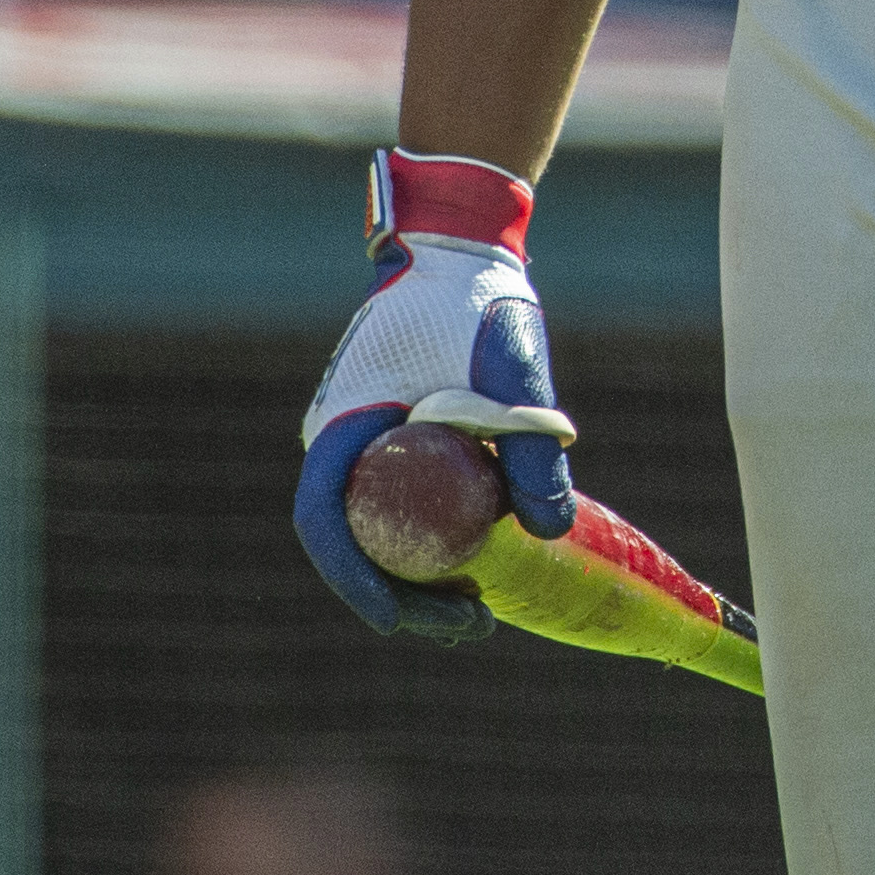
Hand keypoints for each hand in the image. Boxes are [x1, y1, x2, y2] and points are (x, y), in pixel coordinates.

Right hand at [295, 149, 578, 636]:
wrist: (463, 249)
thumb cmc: (478, 299)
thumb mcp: (514, 364)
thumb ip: (530, 442)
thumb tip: (548, 530)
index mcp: (345, 422)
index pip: (326, 520)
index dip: (355, 580)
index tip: (398, 621)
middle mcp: (342, 439)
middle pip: (355, 539)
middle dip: (404, 596)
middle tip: (474, 625)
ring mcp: (363, 443)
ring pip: (379, 530)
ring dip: (419, 577)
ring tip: (482, 610)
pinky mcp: (392, 445)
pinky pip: (401, 506)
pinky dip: (433, 541)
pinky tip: (483, 563)